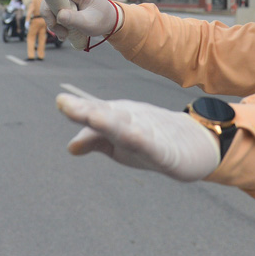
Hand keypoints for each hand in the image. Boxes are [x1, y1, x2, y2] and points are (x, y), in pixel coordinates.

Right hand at [41, 0, 121, 40]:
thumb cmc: (102, 20)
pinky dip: (56, 24)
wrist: (109, 22)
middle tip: (58, 29)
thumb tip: (59, 16)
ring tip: (64, 35)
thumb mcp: (90, 23)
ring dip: (54, 23)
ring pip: (50, 7)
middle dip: (50, 15)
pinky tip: (63, 34)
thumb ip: (75, 19)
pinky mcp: (65, 5)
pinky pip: (54, 12)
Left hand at [56, 94, 219, 181]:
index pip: (95, 112)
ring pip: (127, 128)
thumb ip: (95, 141)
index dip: (78, 109)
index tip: (60, 102)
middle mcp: (132, 121)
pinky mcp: (166, 152)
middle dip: (88, 111)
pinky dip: (144, 141)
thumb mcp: (118, 143)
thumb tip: (70, 148)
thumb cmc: (150, 141)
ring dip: (111, 122)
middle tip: (66, 105)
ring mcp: (149, 135)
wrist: (193, 145)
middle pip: (108, 116)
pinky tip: (134, 136)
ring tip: (94, 118)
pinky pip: (153, 146)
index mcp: (118, 118)